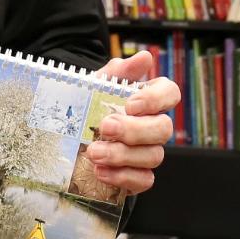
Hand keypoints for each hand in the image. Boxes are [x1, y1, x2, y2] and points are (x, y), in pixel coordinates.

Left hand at [86, 52, 179, 194]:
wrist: (68, 136)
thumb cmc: (88, 106)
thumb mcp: (97, 85)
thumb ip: (119, 72)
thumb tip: (145, 58)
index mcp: (149, 99)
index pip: (170, 93)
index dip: (155, 100)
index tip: (130, 104)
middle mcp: (154, 126)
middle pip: (164, 129)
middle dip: (134, 130)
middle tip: (105, 128)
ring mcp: (148, 152)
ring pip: (154, 156)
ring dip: (123, 155)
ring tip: (94, 153)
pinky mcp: (138, 176)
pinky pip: (144, 180)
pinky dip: (123, 177)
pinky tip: (101, 171)